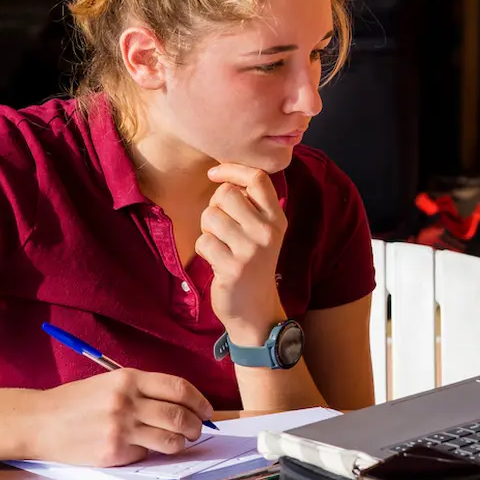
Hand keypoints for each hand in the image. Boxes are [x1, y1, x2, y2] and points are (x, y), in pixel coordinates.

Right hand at [28, 369, 213, 466]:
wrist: (39, 421)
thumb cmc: (76, 401)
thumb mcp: (110, 382)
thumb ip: (143, 390)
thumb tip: (179, 405)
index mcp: (128, 378)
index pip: (178, 388)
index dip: (199, 401)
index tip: (206, 410)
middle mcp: (127, 401)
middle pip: (179, 415)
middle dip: (196, 426)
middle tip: (197, 430)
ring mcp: (120, 428)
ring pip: (169, 440)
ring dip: (181, 443)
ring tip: (179, 442)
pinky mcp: (113, 451)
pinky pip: (145, 455)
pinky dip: (149, 453)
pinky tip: (140, 448)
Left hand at [196, 163, 287, 343]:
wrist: (255, 309)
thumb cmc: (252, 262)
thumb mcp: (263, 231)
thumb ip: (251, 204)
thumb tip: (223, 172)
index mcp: (276, 218)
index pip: (257, 178)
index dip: (232, 170)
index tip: (214, 174)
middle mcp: (267, 231)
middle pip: (227, 194)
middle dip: (214, 206)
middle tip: (220, 226)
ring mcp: (251, 250)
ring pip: (211, 216)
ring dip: (207, 230)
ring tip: (220, 244)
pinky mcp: (233, 267)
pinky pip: (203, 242)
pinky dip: (203, 250)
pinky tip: (216, 261)